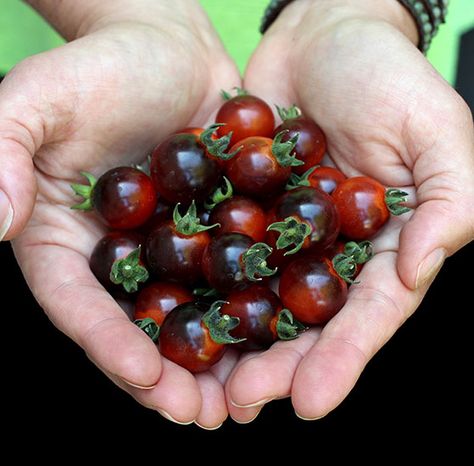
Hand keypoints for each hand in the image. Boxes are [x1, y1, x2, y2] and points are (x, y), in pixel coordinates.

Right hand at [1, 0, 239, 427]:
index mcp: (69, 237)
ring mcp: (171, 245)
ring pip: (189, 313)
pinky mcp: (215, 229)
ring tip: (240, 401)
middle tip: (198, 416)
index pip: (78, 303)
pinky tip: (276, 341)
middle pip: (137, 326)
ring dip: (213, 360)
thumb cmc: (99, 66)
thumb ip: (2, 149)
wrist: (166, 47)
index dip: (106, 344)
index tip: (142, 377)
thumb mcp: (38, 96)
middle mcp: (120, 253)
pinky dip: (250, 310)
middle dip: (165, 375)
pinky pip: (233, 276)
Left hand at [226, 0, 473, 420]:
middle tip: (242, 404)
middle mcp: (333, 249)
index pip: (366, 314)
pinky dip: (205, 287)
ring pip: (261, 300)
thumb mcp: (437, 133)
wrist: (322, 36)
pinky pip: (224, 252)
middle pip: (307, 321)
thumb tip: (421, 270)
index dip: (342, 360)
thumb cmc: (387, 76)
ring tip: (207, 384)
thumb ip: (451, 202)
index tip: (309, 404)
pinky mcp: (244, 207)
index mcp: (383, 244)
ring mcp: (284, 232)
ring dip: (237, 343)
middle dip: (279, 366)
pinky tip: (181, 317)